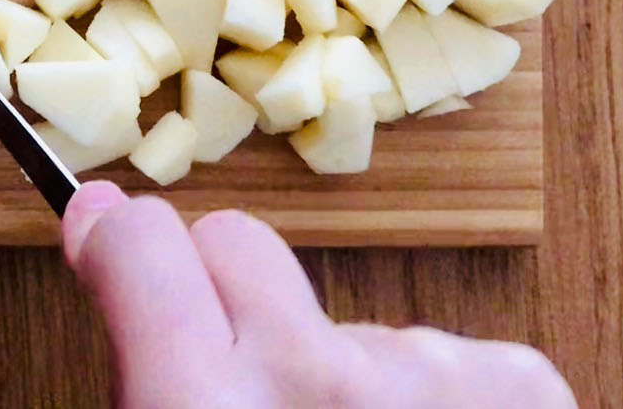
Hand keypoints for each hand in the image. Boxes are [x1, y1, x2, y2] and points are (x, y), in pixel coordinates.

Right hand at [62, 182, 574, 408]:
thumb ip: (147, 383)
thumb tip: (104, 230)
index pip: (141, 244)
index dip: (119, 245)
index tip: (110, 248)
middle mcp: (316, 378)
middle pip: (237, 244)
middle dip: (222, 298)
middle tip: (234, 383)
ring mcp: (427, 373)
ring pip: (340, 321)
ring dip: (336, 380)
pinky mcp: (518, 383)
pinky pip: (435, 353)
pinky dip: (424, 405)